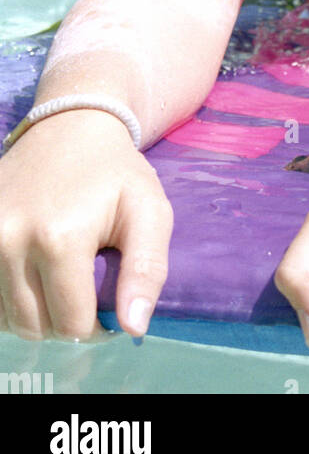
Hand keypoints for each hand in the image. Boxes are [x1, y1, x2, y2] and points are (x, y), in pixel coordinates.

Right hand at [0, 110, 173, 339]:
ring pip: (6, 317)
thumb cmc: (116, 171)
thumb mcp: (150, 211)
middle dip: (66, 322)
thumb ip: (147, 270)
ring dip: (37, 313)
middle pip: (34, 327)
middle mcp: (11, 240)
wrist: (71, 126)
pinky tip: (36, 274)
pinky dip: (11, 299)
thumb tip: (133, 327)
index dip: (97, 326)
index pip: (71, 324)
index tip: (111, 304)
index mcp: (60, 238)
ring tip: (63, 280)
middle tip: (88, 292)